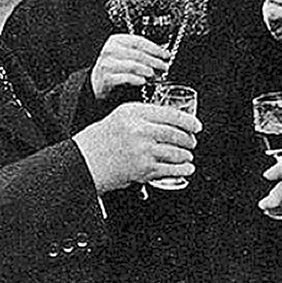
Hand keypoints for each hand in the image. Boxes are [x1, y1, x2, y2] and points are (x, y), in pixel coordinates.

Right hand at [73, 102, 201, 192]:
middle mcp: (140, 129)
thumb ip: (146, 115)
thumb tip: (174, 120)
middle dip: (189, 140)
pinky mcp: (143, 168)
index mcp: (135, 113)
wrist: (85, 160)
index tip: (196, 126)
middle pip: (177, 134)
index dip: (189, 121)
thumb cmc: (102, 139)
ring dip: (186, 155)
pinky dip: (183, 169)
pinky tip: (187, 168)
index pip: (171, 114)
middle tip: (192, 142)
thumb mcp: (122, 116)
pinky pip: (170, 169)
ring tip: (188, 155)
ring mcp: (142, 150)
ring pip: (176, 152)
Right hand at [90, 34, 170, 99]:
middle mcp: (110, 50)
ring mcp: (107, 64)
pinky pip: (124, 77)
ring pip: (132, 65)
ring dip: (146, 70)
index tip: (166, 55)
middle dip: (154, 61)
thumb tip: (162, 57)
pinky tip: (143, 81)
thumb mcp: (127, 56)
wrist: (98, 83)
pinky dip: (135, 79)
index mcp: (116, 40)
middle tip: (164, 67)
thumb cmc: (115, 68)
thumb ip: (142, 54)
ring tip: (154, 74)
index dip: (154, 48)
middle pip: (137, 54)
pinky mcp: (106, 78)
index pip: (139, 41)